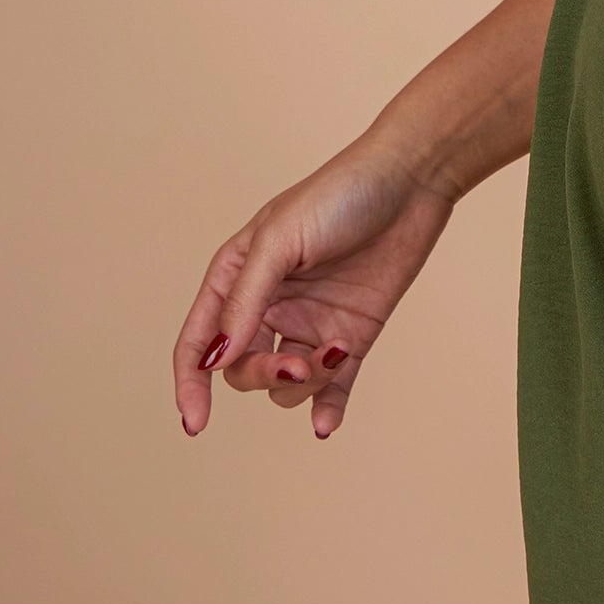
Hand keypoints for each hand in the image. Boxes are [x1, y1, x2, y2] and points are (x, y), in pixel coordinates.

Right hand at [172, 135, 456, 441]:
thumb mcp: (281, 239)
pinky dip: (326, 408)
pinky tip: (326, 425)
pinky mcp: (352, 334)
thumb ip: (246, 299)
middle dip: (264, 376)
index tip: (196, 423)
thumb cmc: (339, 193)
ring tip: (336, 353)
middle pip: (243, 369)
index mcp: (236, 277)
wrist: (412, 178)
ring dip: (305, 383)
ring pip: (288, 383)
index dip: (191, 384)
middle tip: (294, 366)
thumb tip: (216, 358)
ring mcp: (311, 322)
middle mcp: (269, 305)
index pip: (199, 342)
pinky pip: (332, 386)